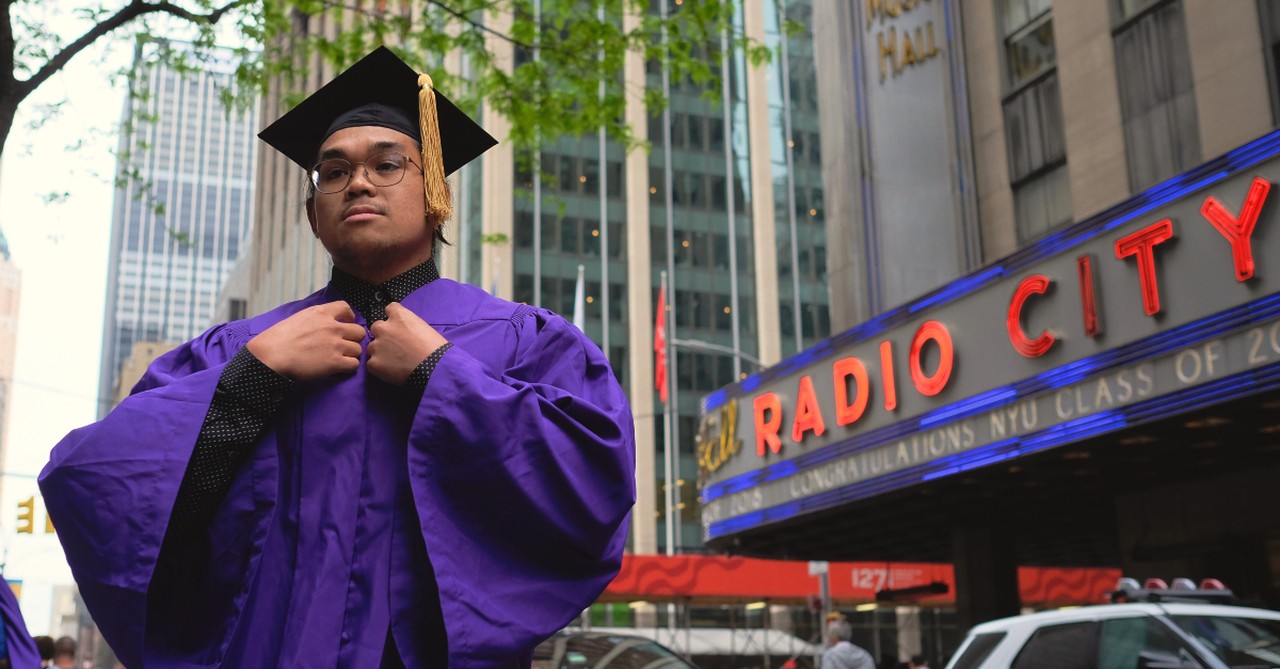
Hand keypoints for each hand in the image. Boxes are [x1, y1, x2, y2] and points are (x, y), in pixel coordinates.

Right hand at [247, 301, 366, 380]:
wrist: (271, 355)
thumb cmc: (278, 338)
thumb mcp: (298, 318)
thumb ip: (316, 318)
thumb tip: (323, 322)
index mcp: (321, 313)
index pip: (346, 308)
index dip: (349, 318)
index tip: (345, 324)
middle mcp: (332, 327)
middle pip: (359, 331)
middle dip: (353, 339)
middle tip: (344, 345)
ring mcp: (335, 345)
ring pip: (358, 349)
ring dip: (351, 354)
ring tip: (340, 358)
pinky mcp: (335, 362)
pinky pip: (354, 364)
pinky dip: (349, 367)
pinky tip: (339, 368)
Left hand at [367, 302, 447, 384]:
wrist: (435, 368)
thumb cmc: (435, 349)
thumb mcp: (423, 327)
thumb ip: (408, 325)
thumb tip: (403, 331)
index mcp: (398, 316)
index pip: (389, 309)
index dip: (394, 319)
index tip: (398, 327)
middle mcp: (384, 328)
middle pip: (376, 327)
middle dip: (383, 335)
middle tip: (395, 346)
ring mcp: (376, 345)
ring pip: (373, 347)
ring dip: (380, 352)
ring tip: (395, 362)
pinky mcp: (373, 363)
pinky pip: (372, 364)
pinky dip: (380, 368)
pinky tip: (393, 371)